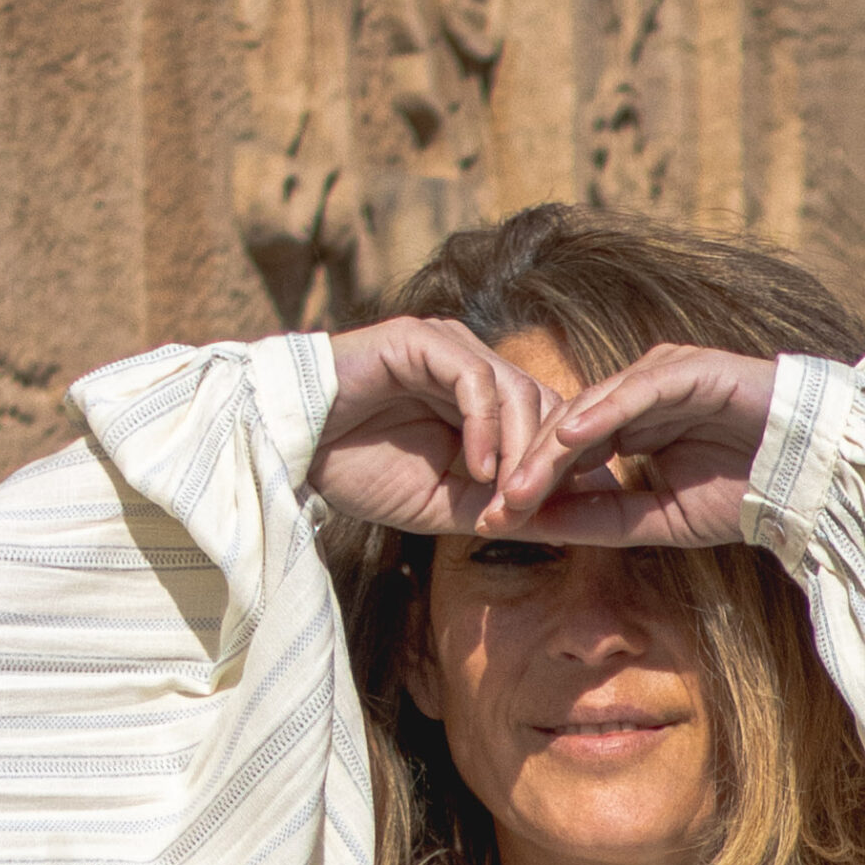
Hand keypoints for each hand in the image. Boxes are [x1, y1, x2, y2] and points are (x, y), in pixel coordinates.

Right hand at [310, 319, 565, 534]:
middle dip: (550, 465)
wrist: (290, 448)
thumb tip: (567, 525)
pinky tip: (478, 468)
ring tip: (507, 499)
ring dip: (521, 452)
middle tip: (538, 514)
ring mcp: (448, 346)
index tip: (575, 518)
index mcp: (482, 400)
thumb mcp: (444, 503)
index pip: (551, 422)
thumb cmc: (359, 473)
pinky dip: (486, 427)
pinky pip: (474, 378)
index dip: (567, 468)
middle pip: (545, 404)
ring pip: (517, 390)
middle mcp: (472, 365)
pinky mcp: (420, 339)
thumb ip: (498, 507)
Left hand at [482, 346, 777, 547]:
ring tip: (522, 482)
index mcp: (630, 427)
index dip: (532, 487)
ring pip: (593, 407)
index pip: (566, 454)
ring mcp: (663, 377)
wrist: (811, 476)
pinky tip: (571, 439)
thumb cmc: (743, 496)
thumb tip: (538, 528)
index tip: (496, 524)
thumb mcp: (659, 521)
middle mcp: (640, 396)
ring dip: (554, 447)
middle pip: (568, 428)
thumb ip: (601, 521)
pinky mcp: (691, 369)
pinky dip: (603, 411)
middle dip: (530, 470)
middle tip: (496, 507)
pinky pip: (637, 389)